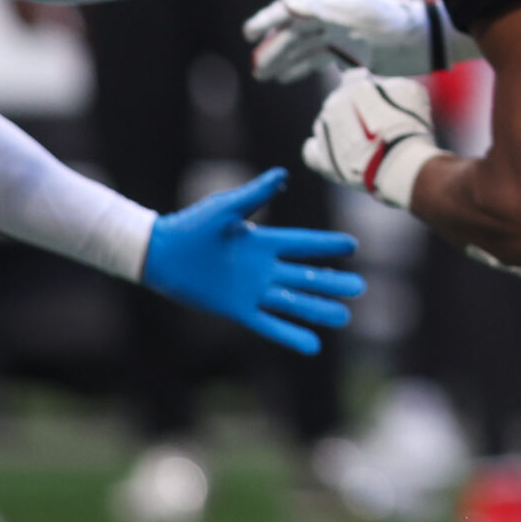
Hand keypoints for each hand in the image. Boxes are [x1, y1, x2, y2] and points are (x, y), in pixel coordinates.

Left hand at [141, 168, 363, 354]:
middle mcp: (263, 268)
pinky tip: (312, 346)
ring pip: (294, 301)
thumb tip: (282, 175)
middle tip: (360, 288)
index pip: (303, 244)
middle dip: (332, 282)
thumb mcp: (225, 209)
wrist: (160, 254)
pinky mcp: (239, 309)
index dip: (327, 245)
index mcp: (263, 242)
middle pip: (307, 276)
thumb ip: (255, 195)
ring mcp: (253, 290)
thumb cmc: (190, 226)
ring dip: (318, 310)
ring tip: (345, 317)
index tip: (353, 246)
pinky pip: (270, 324)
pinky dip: (290, 335)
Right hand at [246, 0, 442, 82]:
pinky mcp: (349, 53)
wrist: (421, 39)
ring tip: (263, 75)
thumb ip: (320, 6)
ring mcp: (338, 36)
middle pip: (292, 33)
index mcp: (328, 2)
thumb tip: (285, 1)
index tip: (248, 35)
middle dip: (271, 49)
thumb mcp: (356, 9)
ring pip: (301, 49)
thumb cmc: (391, 20)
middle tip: (254, 68)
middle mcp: (329, 17)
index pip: (289, 10)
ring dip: (282, 61)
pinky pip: (317, 61)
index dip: (267, 21)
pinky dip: (301, 69)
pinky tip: (286, 78)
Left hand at [304, 71, 442, 212]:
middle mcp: (333, 104)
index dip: (370, 92)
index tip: (381, 102)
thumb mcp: (410, 92)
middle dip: (356, 113)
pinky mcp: (321, 159)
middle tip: (376, 127)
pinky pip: (312, 151)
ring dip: (342, 132)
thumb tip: (382, 86)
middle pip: (341, 103)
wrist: (400, 164)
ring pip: (327, 125)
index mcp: (354, 85)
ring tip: (365, 147)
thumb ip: (391, 85)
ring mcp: (324, 131)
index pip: (356, 79)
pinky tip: (338, 155)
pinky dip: (322, 151)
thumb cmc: (409, 126)